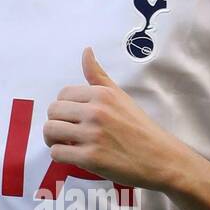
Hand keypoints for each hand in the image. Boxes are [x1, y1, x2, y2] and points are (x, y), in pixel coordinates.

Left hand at [41, 46, 183, 190]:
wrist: (159, 158)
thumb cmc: (140, 128)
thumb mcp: (121, 96)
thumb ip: (99, 76)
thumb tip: (86, 51)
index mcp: (102, 95)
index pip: (63, 94)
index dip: (64, 107)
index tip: (73, 117)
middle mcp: (95, 112)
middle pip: (52, 111)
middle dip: (56, 122)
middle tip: (67, 132)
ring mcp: (92, 135)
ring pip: (50, 131)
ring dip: (53, 139)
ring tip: (66, 143)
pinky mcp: (90, 158)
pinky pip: (57, 153)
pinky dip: (60, 155)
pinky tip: (73, 155)